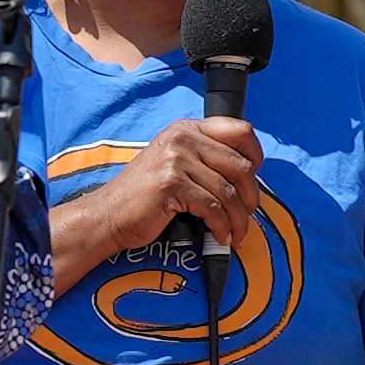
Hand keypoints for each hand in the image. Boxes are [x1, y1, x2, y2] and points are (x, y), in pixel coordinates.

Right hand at [46, 117, 267, 280]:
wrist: (108, 215)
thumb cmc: (144, 196)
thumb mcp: (174, 163)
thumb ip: (203, 158)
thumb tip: (246, 174)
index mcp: (186, 128)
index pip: (239, 130)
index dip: (256, 155)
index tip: (255, 178)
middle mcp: (182, 138)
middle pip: (240, 165)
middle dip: (250, 196)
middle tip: (248, 215)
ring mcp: (176, 159)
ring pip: (228, 192)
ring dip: (238, 219)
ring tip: (236, 233)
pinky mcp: (172, 184)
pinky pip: (212, 207)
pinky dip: (222, 226)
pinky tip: (221, 236)